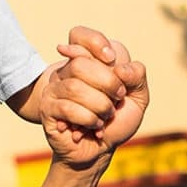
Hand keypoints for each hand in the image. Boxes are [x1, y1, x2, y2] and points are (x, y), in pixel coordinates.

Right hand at [41, 26, 147, 166]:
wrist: (99, 151)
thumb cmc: (116, 122)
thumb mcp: (138, 98)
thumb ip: (136, 76)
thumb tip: (118, 67)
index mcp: (88, 60)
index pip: (80, 35)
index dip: (97, 43)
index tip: (114, 63)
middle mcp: (67, 70)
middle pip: (80, 64)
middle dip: (107, 84)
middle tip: (116, 100)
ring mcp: (55, 89)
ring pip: (75, 87)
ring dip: (99, 106)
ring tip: (105, 117)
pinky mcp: (48, 108)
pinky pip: (68, 108)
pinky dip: (89, 120)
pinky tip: (93, 127)